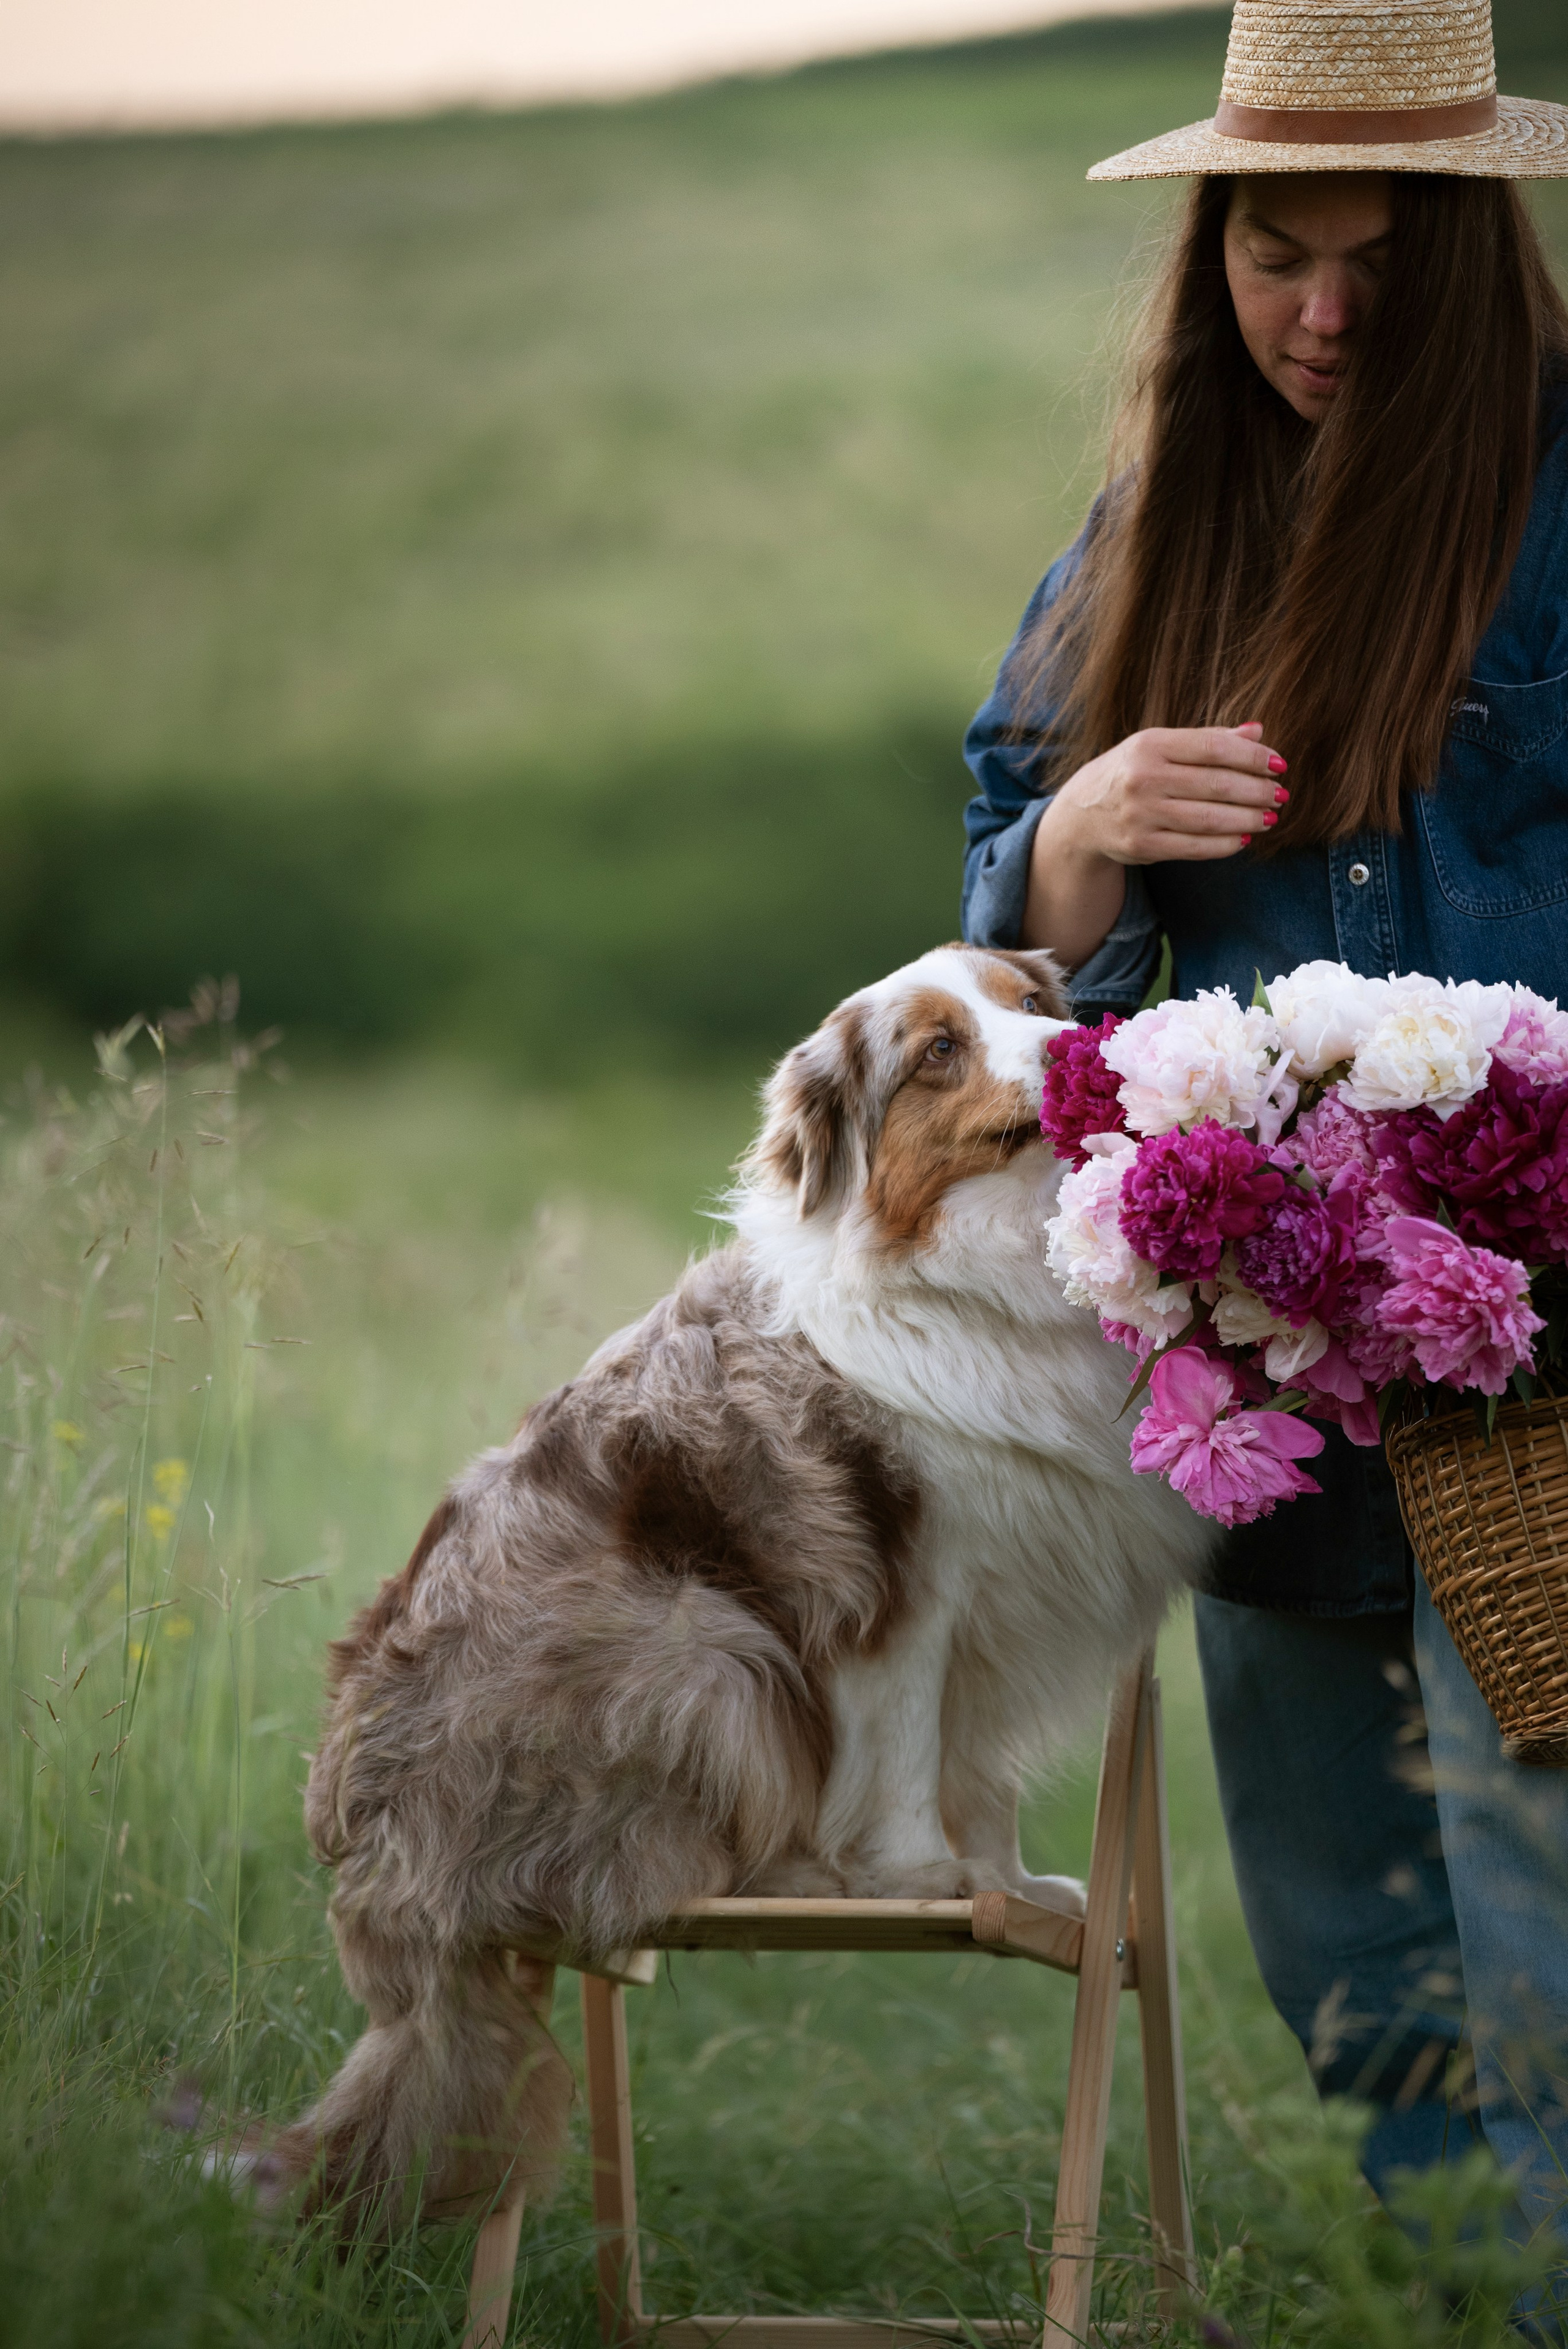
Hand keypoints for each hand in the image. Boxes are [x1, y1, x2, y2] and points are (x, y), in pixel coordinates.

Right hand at [1021, 723, 1287, 967]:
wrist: (1081, 814)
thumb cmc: (1132, 772)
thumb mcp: (1160, 747)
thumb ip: (1208, 740)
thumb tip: (1258, 731)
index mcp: (1150, 744)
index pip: (1214, 748)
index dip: (1253, 757)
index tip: (1280, 764)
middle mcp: (1143, 778)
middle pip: (1217, 784)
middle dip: (1257, 791)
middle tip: (1281, 794)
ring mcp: (1140, 814)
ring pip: (1209, 819)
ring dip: (1248, 819)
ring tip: (1270, 817)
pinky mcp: (1141, 846)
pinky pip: (1194, 847)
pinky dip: (1225, 844)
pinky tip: (1244, 837)